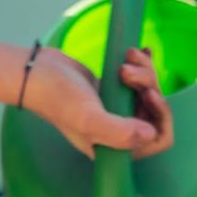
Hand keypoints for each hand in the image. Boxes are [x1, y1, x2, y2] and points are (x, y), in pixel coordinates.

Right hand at [24, 47, 173, 159]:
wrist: (35, 71)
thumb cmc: (57, 97)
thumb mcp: (88, 118)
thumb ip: (119, 132)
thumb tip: (151, 134)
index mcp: (114, 146)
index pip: (157, 141)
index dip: (161, 117)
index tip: (148, 95)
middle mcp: (118, 131)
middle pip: (156, 112)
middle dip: (150, 86)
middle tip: (127, 72)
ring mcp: (116, 109)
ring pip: (149, 91)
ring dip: (144, 71)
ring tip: (126, 58)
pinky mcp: (112, 90)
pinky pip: (140, 79)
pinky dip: (143, 63)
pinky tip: (141, 50)